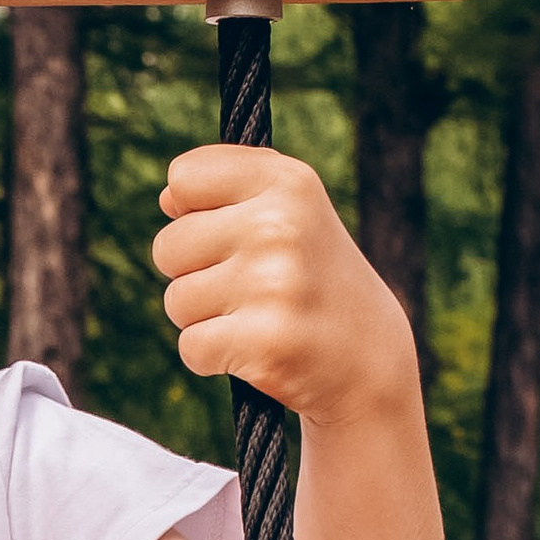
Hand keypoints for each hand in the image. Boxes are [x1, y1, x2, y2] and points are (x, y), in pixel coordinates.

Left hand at [151, 143, 418, 427]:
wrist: (372, 362)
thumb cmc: (316, 281)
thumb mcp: (295, 211)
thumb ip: (230, 186)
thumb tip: (167, 198)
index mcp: (289, 182)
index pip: (183, 177)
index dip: (194, 212)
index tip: (233, 232)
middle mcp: (280, 226)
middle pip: (167, 246)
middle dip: (195, 273)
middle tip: (253, 288)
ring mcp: (273, 285)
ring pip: (175, 300)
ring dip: (205, 318)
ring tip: (258, 318)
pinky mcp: (265, 343)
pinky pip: (190, 346)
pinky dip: (212, 358)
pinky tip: (256, 352)